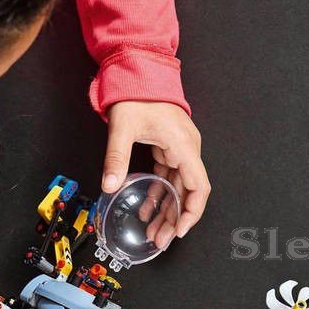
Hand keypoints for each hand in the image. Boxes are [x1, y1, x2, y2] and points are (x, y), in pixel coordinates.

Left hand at [102, 100, 210, 247]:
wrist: (139, 69)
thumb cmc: (137, 92)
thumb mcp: (122, 126)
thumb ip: (117, 157)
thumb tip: (110, 185)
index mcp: (183, 145)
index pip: (198, 187)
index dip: (191, 213)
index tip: (178, 231)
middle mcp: (186, 148)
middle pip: (187, 192)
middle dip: (174, 218)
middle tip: (160, 239)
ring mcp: (179, 148)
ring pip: (178, 187)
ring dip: (167, 209)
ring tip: (153, 230)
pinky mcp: (169, 147)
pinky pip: (169, 176)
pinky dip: (159, 193)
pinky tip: (147, 208)